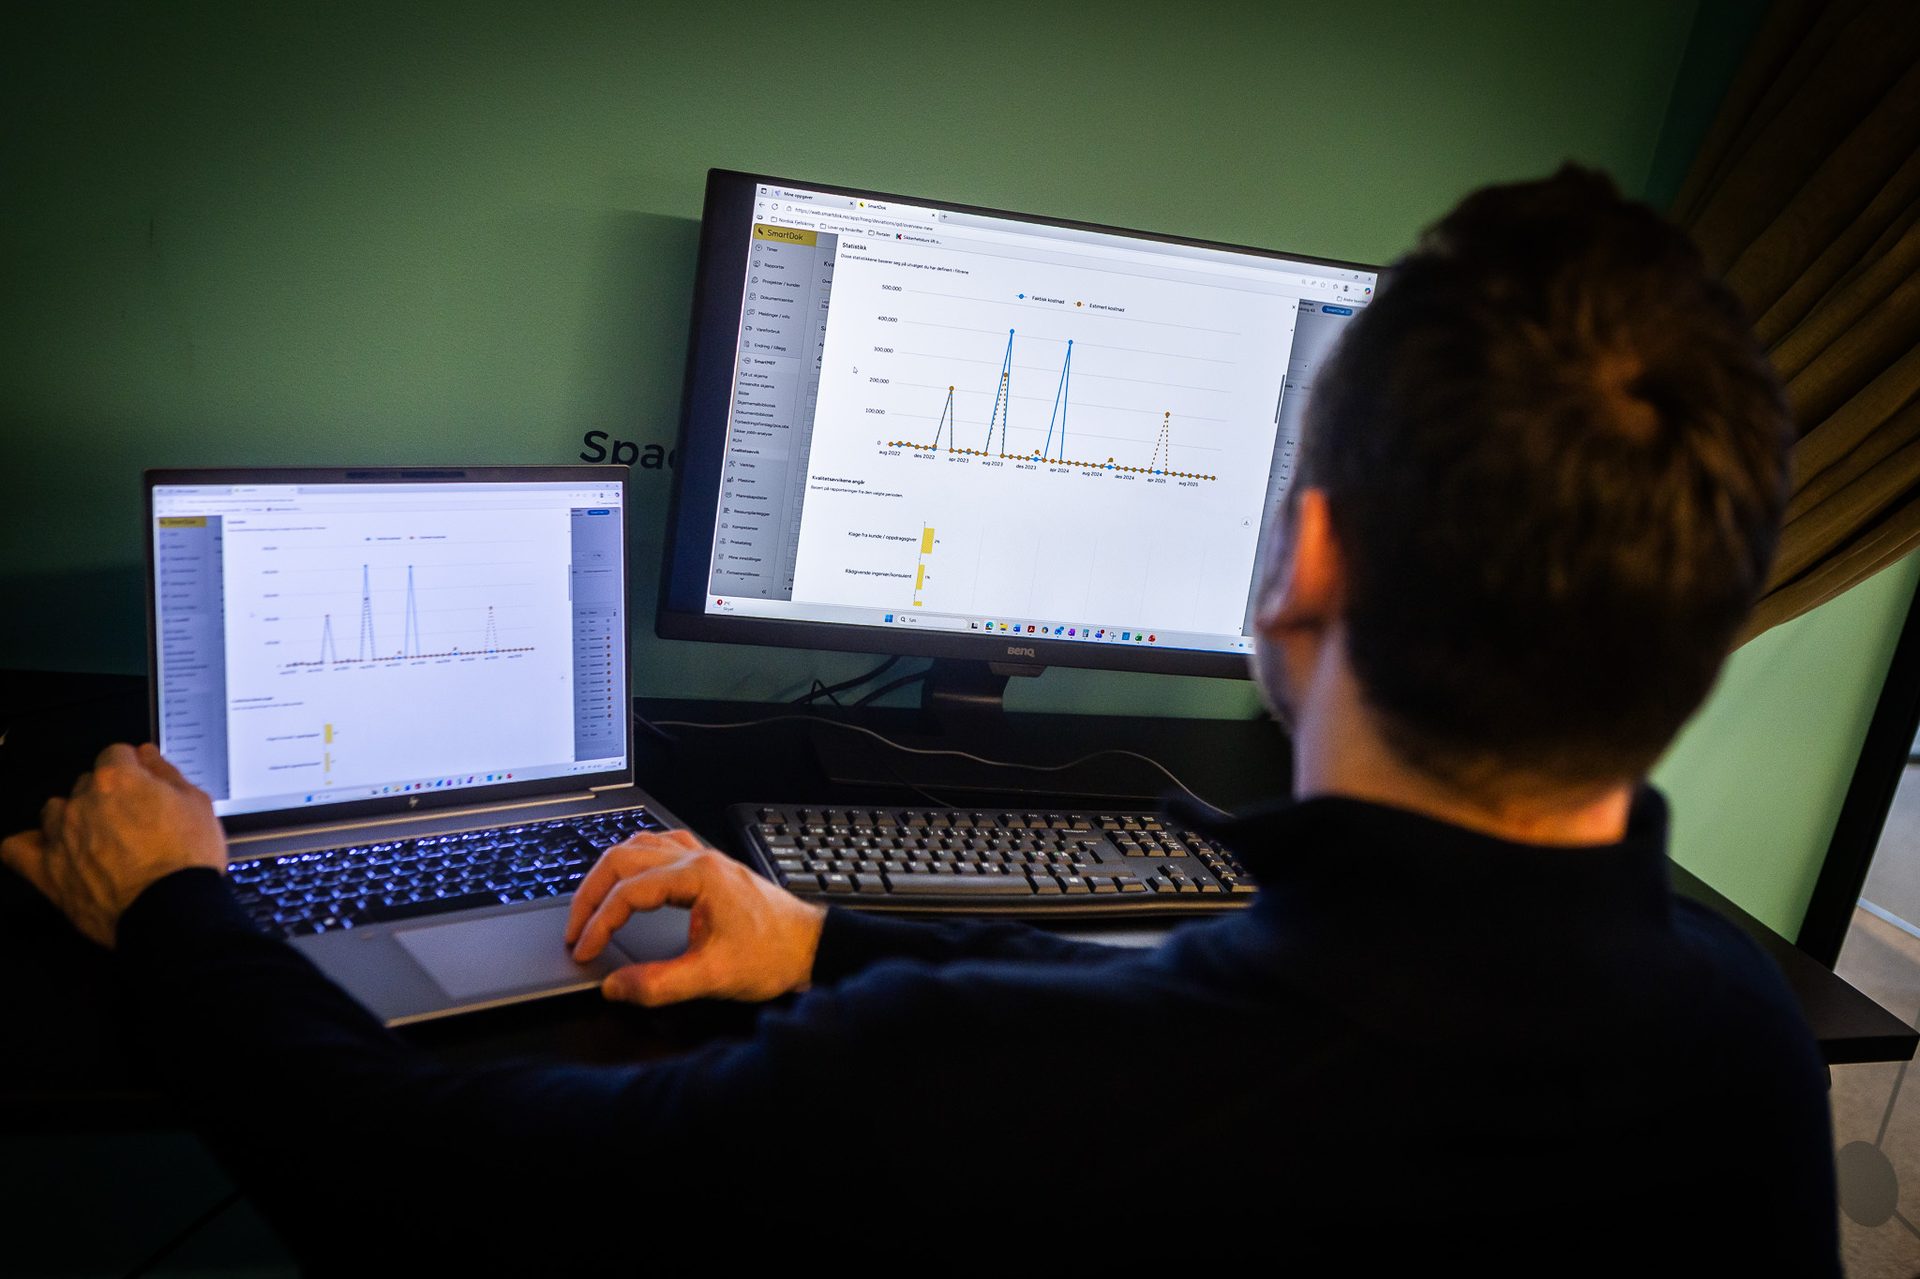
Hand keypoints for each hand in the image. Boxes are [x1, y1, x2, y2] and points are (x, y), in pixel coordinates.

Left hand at [1, 742, 227, 946]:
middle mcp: (82, 803)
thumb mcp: (197, 805)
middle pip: (86, 782)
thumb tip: (147, 756)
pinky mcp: (47, 872)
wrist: (171, 909)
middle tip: (131, 817)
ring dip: (72, 816)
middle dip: (107, 794)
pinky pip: (16, 849)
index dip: (134, 767)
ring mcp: (60, 837)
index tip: (143, 781)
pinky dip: (29, 844)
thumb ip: (167, 774)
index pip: (116, 753)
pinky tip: (50, 848)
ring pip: (54, 810)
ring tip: (95, 835)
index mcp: (117, 779)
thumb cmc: (187, 859)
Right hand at [564, 829, 825, 1006]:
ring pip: (638, 846)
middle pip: (623, 857)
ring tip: (591, 907)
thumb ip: (659, 984)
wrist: (811, 947)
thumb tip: (614, 987)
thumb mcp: (713, 977)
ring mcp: (704, 859)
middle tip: (574, 928)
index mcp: (698, 876)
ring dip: (609, 873)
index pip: (628, 891)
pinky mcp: (709, 868)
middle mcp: (698, 859)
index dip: (598, 922)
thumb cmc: (774, 955)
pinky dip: (633, 862)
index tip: (583, 950)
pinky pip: (660, 848)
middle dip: (591, 892)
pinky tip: (628, 881)